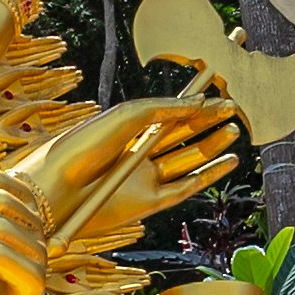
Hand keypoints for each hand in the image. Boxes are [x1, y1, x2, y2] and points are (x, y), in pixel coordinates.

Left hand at [14, 94, 245, 237]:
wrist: (58, 187)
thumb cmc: (83, 146)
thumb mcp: (126, 116)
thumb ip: (164, 108)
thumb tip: (201, 103)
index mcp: (129, 129)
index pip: (170, 113)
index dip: (197, 103)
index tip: (222, 91)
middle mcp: (138, 153)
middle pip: (182, 135)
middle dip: (208, 120)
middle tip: (235, 106)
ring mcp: (144, 178)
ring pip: (188, 160)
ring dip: (212, 145)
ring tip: (235, 128)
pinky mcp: (148, 203)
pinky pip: (186, 187)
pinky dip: (210, 175)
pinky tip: (229, 160)